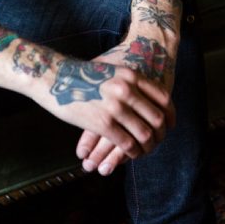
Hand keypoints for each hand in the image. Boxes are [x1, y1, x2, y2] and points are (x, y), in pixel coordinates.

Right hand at [74, 42, 174, 175]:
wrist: (54, 77)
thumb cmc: (80, 74)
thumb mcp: (110, 70)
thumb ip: (128, 80)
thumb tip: (145, 95)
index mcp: (130, 75)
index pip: (163, 98)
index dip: (170, 114)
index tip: (169, 124)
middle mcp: (126, 90)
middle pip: (157, 119)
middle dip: (160, 134)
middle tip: (156, 141)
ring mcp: (115, 107)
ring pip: (145, 134)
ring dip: (148, 147)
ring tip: (143, 150)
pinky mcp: (103, 124)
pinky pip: (128, 145)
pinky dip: (133, 153)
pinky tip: (130, 154)